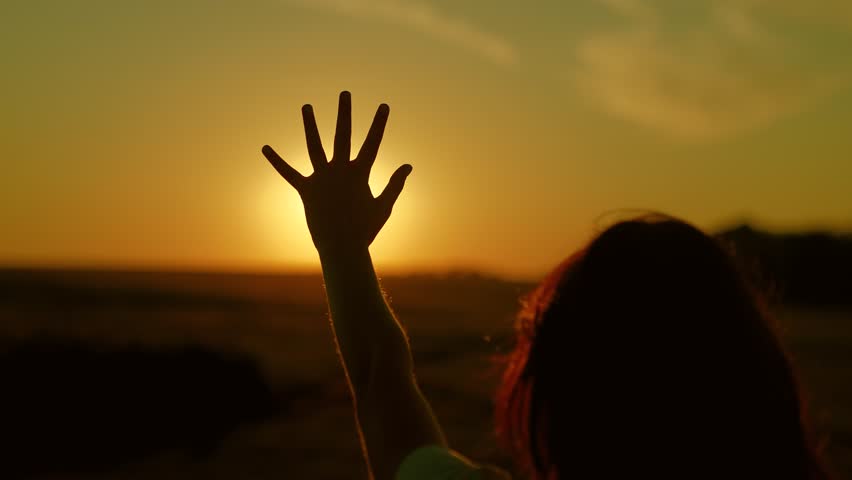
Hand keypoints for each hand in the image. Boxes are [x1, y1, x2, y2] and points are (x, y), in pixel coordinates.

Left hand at [262, 91, 412, 254]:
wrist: (342, 248)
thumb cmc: (366, 230)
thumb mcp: (384, 206)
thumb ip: (395, 184)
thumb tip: (408, 166)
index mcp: (360, 174)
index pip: (373, 143)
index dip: (379, 124)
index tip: (384, 105)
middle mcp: (340, 171)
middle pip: (342, 135)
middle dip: (344, 113)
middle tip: (345, 93)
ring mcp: (322, 179)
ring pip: (314, 146)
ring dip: (310, 125)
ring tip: (306, 106)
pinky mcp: (306, 190)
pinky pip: (289, 173)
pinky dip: (277, 161)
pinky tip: (265, 148)